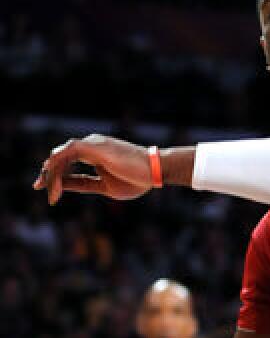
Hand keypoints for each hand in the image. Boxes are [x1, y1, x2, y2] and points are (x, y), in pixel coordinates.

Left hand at [33, 134, 154, 204]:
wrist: (156, 171)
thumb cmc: (138, 180)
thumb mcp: (104, 186)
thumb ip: (82, 183)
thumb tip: (62, 185)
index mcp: (95, 153)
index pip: (67, 161)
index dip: (55, 175)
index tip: (47, 191)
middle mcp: (91, 145)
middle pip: (60, 158)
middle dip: (49, 175)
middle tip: (45, 192)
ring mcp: (92, 144)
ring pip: (60, 155)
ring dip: (52, 175)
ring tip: (52, 193)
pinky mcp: (93, 146)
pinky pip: (66, 153)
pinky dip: (56, 167)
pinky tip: (53, 180)